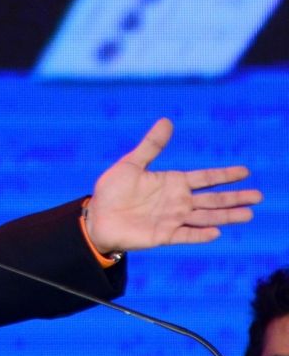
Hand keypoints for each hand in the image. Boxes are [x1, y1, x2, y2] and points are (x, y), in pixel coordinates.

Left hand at [86, 118, 261, 253]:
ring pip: (206, 217)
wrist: (97, 217)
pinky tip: (216, 232)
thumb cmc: (111, 190)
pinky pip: (186, 235)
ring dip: (226, 216)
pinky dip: (200, 234)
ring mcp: (172, 219)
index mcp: (172, 183)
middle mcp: (177, 201)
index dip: (224, 175)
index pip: (205, 178)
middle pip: (213, 199)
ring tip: (248, 214)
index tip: (245, 171)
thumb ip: (151, 145)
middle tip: (259, 196)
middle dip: (235, 197)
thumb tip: (166, 120)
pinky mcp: (163, 235)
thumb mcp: (131, 164)